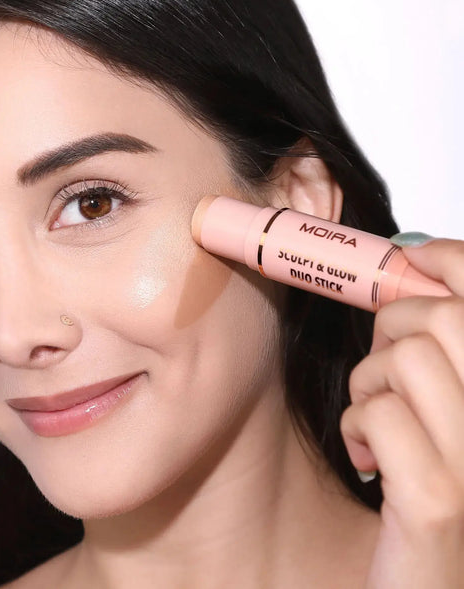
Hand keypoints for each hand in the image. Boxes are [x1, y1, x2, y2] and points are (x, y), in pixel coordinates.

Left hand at [340, 238, 463, 588]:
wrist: (421, 587)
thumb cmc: (423, 496)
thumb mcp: (440, 413)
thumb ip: (440, 352)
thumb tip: (414, 265)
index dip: (449, 259)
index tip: (410, 253)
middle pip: (442, 318)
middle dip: (389, 332)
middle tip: (381, 377)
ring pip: (404, 358)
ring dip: (369, 385)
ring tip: (374, 426)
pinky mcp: (441, 502)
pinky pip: (380, 414)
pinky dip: (358, 429)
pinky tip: (367, 462)